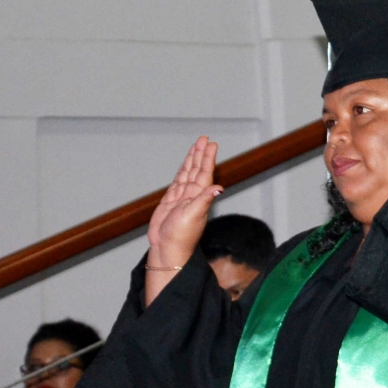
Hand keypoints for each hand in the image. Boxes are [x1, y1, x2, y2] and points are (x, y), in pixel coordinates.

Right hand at [144, 137, 221, 305]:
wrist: (168, 248)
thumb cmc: (182, 235)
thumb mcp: (194, 215)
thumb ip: (205, 199)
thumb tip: (219, 187)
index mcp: (199, 196)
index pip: (205, 172)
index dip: (207, 157)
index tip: (211, 144)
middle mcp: (192, 195)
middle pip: (197, 169)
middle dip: (200, 154)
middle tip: (204, 139)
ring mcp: (182, 198)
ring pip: (187, 174)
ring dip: (192, 160)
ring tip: (196, 147)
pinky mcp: (171, 202)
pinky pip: (178, 182)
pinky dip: (181, 172)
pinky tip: (185, 166)